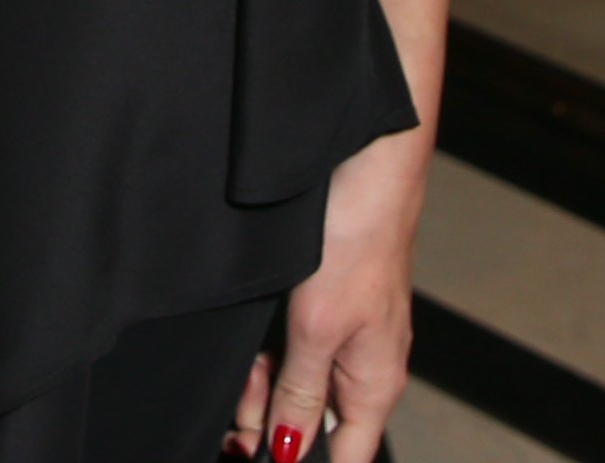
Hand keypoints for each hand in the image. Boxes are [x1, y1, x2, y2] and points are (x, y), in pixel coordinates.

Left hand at [227, 131, 426, 462]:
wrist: (362, 171)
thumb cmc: (354, 247)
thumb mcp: (317, 330)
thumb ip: (300, 393)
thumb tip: (289, 452)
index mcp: (373, 386)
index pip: (345, 456)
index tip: (255, 460)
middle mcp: (361, 367)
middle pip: (311, 421)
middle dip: (268, 424)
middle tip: (231, 423)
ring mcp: (342, 335)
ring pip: (294, 382)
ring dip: (260, 387)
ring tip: (236, 379)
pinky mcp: (322, 305)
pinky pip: (290, 346)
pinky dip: (264, 352)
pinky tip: (242, 349)